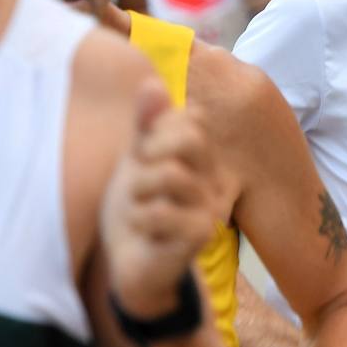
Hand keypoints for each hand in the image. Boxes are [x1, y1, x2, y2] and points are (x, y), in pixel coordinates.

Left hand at [101, 82, 220, 317]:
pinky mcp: (199, 235)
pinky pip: (162, 212)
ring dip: (139, 190)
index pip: (189, 118)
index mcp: (200, 156)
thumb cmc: (138, 208)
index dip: (158, 127)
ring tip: (138, 206)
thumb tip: (152, 82)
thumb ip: (146, 125)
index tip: (144, 150)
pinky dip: (141, 219)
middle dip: (151, 152)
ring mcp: (209, 205)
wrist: (134, 264)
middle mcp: (212, 177)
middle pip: (189, 138)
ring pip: (170, 174)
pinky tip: (144, 230)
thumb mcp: (137, 160)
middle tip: (139, 175)